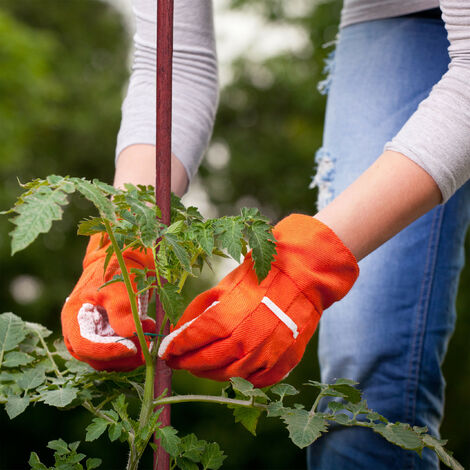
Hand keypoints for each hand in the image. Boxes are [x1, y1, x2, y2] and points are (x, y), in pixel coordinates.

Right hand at [61, 233, 155, 369]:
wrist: (125, 259)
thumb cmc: (119, 269)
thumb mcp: (121, 286)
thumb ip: (123, 311)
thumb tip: (129, 336)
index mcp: (74, 317)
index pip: (85, 346)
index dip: (107, 351)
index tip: (132, 348)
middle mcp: (79, 331)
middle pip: (95, 358)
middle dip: (122, 357)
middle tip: (147, 347)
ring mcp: (93, 336)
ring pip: (107, 360)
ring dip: (129, 356)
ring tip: (149, 336)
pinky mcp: (108, 338)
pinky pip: (117, 353)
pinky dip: (133, 351)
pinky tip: (147, 336)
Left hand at [158, 214, 358, 387]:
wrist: (303, 278)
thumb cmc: (260, 277)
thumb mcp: (225, 286)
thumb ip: (200, 310)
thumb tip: (179, 331)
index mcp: (229, 317)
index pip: (193, 340)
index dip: (176, 348)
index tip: (165, 352)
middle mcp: (247, 340)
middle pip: (207, 362)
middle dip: (188, 363)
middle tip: (179, 361)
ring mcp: (267, 354)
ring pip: (229, 375)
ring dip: (210, 372)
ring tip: (201, 365)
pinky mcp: (283, 362)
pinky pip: (255, 381)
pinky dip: (240, 377)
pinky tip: (231, 368)